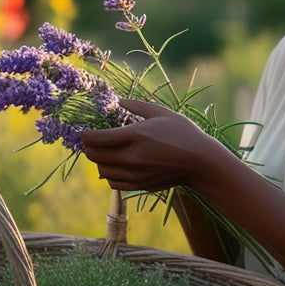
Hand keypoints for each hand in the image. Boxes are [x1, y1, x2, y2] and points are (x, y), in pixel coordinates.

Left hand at [80, 98, 230, 191]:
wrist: (200, 162)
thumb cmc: (183, 133)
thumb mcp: (161, 112)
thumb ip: (136, 105)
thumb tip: (118, 100)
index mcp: (136, 136)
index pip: (97, 139)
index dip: (84, 134)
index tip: (83, 130)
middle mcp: (132, 157)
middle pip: (94, 155)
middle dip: (89, 147)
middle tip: (92, 139)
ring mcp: (135, 174)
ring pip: (101, 170)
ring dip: (99, 161)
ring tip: (106, 151)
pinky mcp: (139, 185)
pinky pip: (112, 182)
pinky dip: (109, 173)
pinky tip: (117, 164)